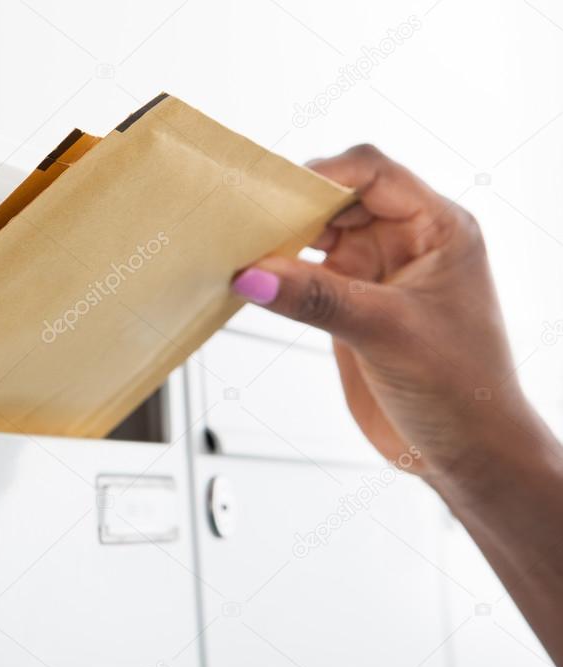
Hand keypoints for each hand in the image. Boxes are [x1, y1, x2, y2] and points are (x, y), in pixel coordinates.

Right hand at [231, 144, 534, 479]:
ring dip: (280, 242)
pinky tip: (250, 282)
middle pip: (338, 199)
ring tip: (240, 249)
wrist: (466, 453)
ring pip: (317, 236)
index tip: (275, 191)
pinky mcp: (350, 305)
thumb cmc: (462, 389)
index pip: (374, 173)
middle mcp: (407, 242)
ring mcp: (376, 273)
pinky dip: (277, 277)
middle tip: (246, 221)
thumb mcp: (387, 333)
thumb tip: (253, 274)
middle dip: (293, 206)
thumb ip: (317, 299)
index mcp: (438, 228)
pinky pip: (305, 276)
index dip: (324, 174)